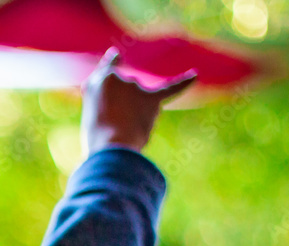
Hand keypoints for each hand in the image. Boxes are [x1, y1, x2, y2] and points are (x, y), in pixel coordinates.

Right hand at [81, 48, 196, 156]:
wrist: (110, 146)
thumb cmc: (97, 140)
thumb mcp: (94, 119)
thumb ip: (111, 108)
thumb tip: (133, 112)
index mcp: (95, 82)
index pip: (107, 70)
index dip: (112, 70)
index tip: (118, 56)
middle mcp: (116, 78)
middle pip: (126, 94)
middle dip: (123, 112)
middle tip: (110, 131)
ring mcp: (134, 86)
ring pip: (141, 101)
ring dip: (135, 119)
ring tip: (122, 134)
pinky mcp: (151, 98)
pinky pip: (171, 88)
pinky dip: (184, 82)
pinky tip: (194, 75)